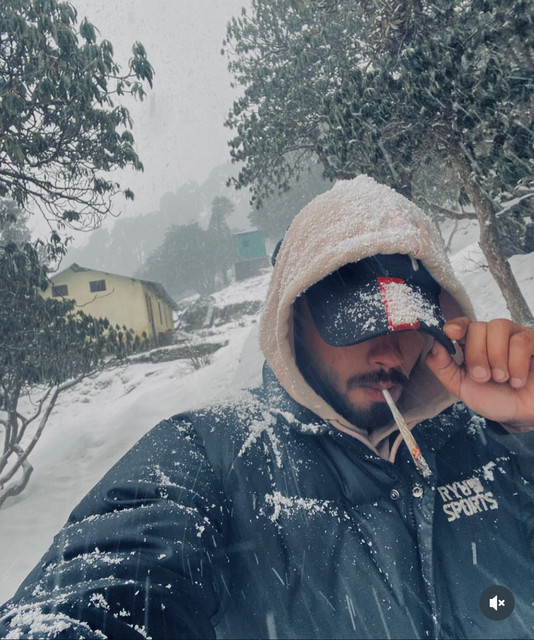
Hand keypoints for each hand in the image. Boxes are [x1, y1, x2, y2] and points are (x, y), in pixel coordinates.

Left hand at [425, 317, 533, 432]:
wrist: (524, 416)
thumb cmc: (496, 400)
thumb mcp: (461, 386)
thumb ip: (443, 367)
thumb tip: (434, 345)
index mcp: (474, 345)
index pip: (463, 324)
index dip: (456, 325)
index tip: (451, 334)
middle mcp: (494, 337)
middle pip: (478, 327)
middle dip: (477, 355)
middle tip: (484, 377)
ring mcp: (515, 337)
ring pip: (498, 328)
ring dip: (497, 359)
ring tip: (503, 379)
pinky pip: (521, 341)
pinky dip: (517, 364)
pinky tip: (518, 380)